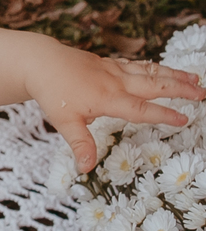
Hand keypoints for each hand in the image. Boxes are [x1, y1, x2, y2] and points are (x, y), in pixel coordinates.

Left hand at [31, 46, 205, 173]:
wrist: (41, 62)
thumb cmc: (53, 93)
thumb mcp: (64, 122)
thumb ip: (80, 144)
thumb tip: (86, 168)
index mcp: (108, 99)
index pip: (141, 109)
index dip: (163, 115)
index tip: (184, 119)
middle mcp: (116, 82)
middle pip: (155, 85)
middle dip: (180, 90)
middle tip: (203, 94)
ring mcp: (115, 71)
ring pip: (151, 72)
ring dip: (174, 76)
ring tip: (196, 79)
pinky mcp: (111, 64)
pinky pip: (139, 65)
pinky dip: (156, 68)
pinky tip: (166, 71)